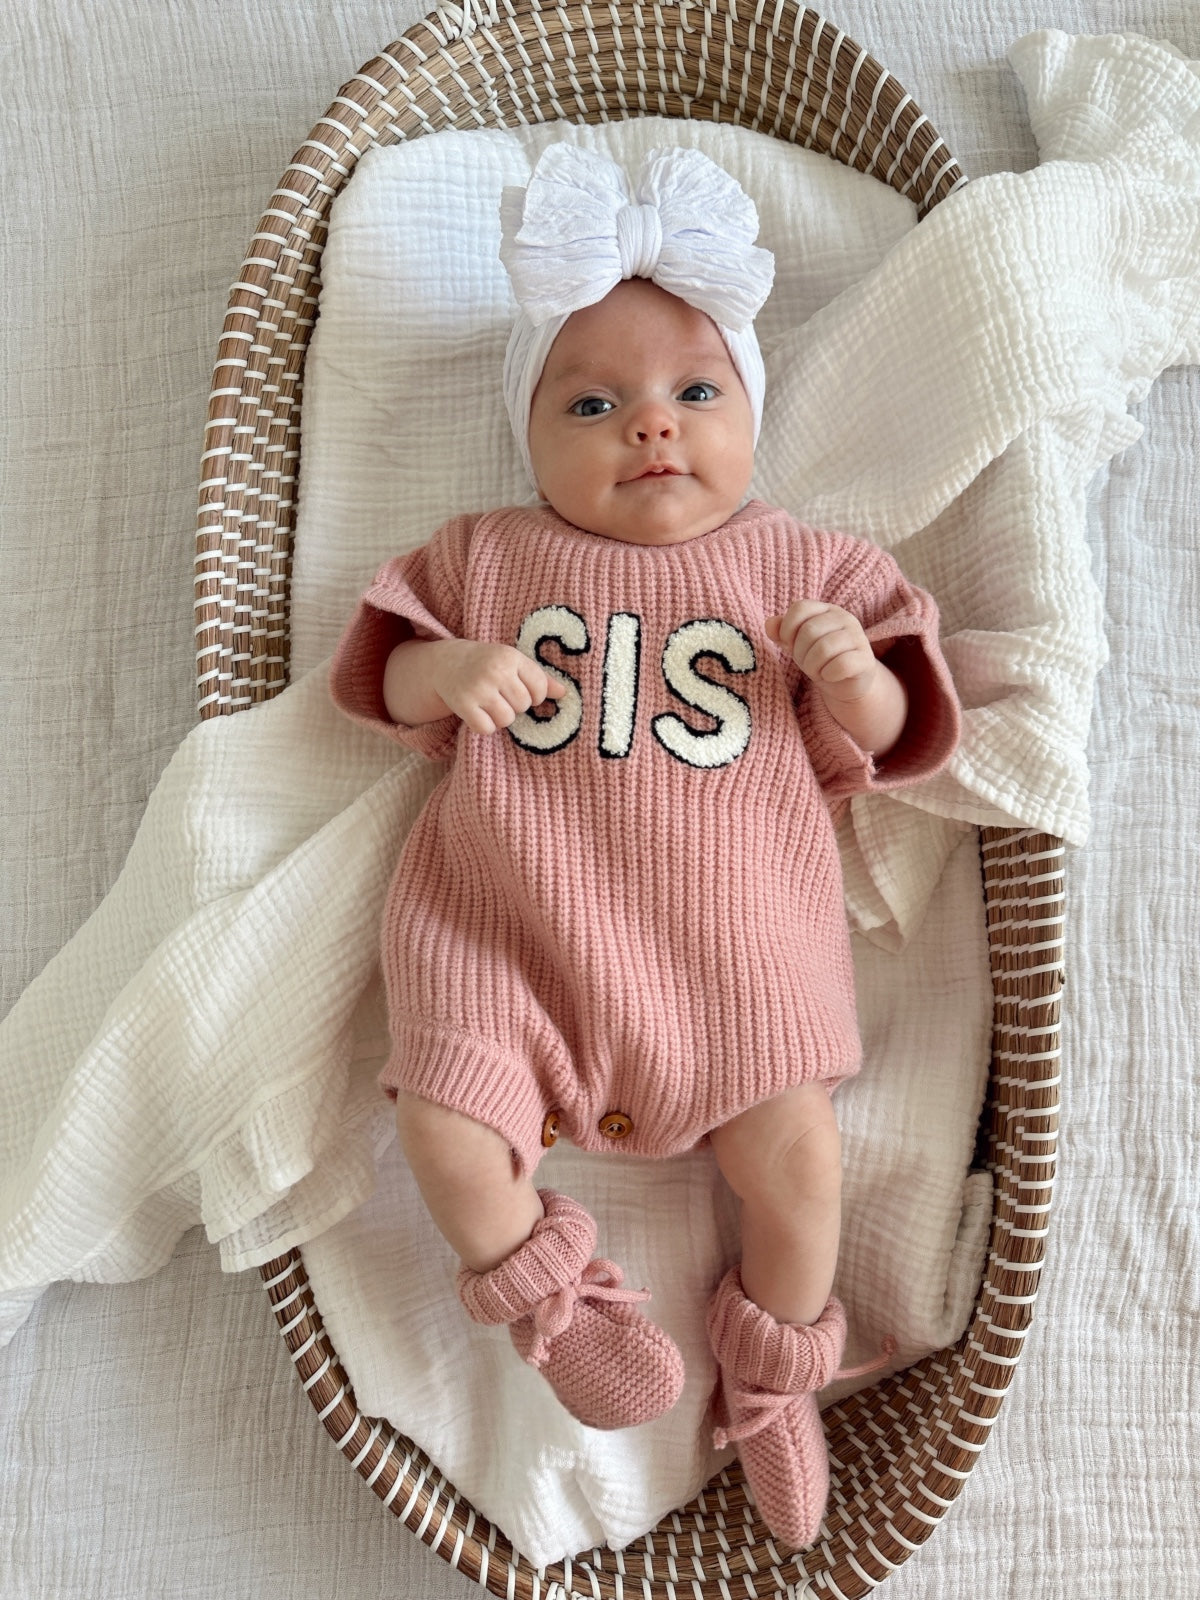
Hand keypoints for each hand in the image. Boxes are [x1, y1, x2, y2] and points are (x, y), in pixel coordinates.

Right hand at [430, 640, 566, 734]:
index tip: (520, 690)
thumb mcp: (513, 662)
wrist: (447, 662)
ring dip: (500, 717)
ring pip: (506, 720)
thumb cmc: (488, 663)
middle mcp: (495, 670)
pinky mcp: (463, 704)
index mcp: (511, 657)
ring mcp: (478, 688)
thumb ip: (539, 678)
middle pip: (523, 706)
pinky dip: (484, 726)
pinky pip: (486, 728)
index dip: (534, 696)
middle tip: (499, 695)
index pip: (540, 689)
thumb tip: (565, 694)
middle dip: (514, 706)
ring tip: (489, 704)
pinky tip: (477, 712)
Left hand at [766, 601, 880, 704]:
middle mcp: (845, 618)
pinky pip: (840, 665)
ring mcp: (858, 638)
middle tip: (808, 663)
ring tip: (818, 671)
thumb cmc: (819, 659)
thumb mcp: (796, 644)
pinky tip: (830, 676)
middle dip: (801, 653)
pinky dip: (828, 675)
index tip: (790, 644)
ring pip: (824, 649)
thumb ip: (782, 631)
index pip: (800, 608)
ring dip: (813, 667)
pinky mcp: (866, 660)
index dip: (788, 628)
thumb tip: (769, 625)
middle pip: (809, 631)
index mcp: (827, 610)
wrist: (846, 684)